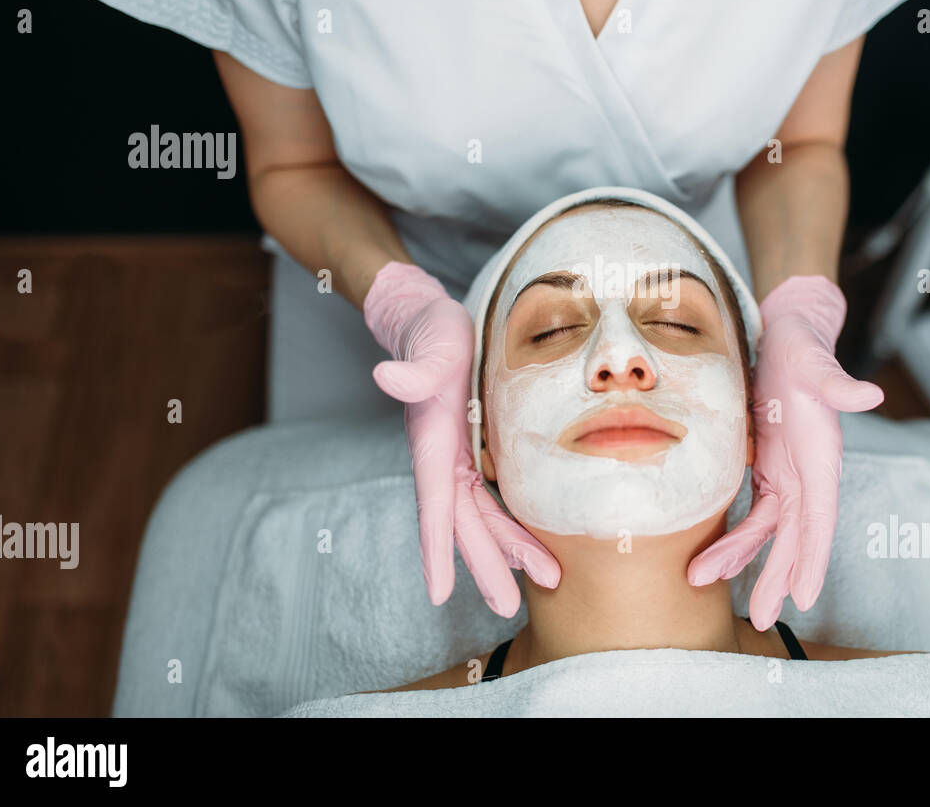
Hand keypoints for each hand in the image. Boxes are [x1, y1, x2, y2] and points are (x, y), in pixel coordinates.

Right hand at [364, 262, 560, 616]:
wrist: (431, 320)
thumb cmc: (432, 331)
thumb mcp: (431, 345)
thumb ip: (413, 368)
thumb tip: (384, 375)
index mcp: (433, 443)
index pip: (435, 506)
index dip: (436, 550)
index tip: (440, 595)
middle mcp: (443, 459)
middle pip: (465, 525)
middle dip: (487, 566)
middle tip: (511, 609)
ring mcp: (458, 459)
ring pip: (484, 517)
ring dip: (510, 550)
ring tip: (546, 580)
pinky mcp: (475, 451)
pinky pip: (494, 498)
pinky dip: (512, 524)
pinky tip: (534, 545)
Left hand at [688, 275, 882, 629]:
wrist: (786, 334)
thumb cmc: (802, 347)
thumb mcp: (814, 360)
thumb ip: (836, 381)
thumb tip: (870, 394)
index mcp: (822, 457)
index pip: (821, 518)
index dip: (813, 557)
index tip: (805, 596)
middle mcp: (808, 474)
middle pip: (794, 538)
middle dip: (777, 577)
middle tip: (764, 619)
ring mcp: (788, 476)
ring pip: (767, 532)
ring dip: (742, 562)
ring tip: (707, 586)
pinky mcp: (768, 470)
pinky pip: (751, 514)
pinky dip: (733, 538)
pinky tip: (711, 562)